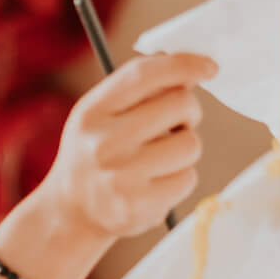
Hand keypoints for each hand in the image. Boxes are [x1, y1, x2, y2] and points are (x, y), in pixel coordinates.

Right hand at [31, 52, 217, 240]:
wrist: (70, 213)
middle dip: (188, 113)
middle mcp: (103, 143)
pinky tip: (157, 183)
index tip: (209, 67)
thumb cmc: (94, 155)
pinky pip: (188, 178)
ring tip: (159, 159)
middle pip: (180, 105)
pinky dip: (180, 179)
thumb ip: (136, 90)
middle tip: (175, 125)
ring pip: (190, 144)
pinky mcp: (140, 206)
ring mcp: (121, 177)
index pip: (144, 74)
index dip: (183, 64)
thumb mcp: (98, 116)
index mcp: (91, 113)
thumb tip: (189, 69)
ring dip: (184, 149)